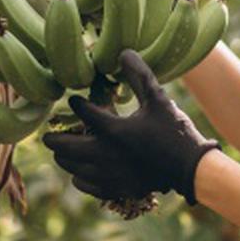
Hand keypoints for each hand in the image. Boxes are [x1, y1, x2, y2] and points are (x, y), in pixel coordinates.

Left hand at [42, 49, 221, 204]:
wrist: (190, 168)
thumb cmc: (174, 130)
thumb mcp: (158, 99)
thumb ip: (139, 75)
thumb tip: (123, 51)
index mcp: (114, 130)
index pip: (83, 112)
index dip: (77, 105)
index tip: (74, 101)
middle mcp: (105, 154)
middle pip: (66, 147)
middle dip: (55, 138)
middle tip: (49, 134)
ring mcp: (109, 174)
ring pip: (72, 167)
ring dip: (65, 157)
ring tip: (63, 150)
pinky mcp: (116, 188)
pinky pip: (86, 184)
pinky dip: (79, 176)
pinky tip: (81, 171)